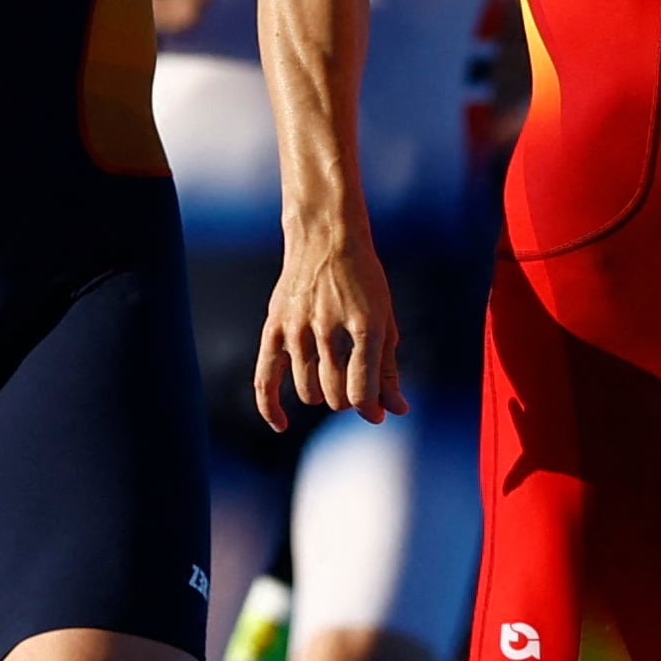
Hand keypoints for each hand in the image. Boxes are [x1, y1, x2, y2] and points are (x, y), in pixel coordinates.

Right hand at [257, 226, 404, 426]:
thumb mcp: (384, 318)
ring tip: (331, 375)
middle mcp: (328, 328)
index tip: (376, 412)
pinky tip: (283, 424)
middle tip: (355, 384)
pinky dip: (272, 408)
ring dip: (323, 394)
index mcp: (365, 325)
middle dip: (349, 399)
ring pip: (308, 392)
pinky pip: (265, 380)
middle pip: (336, 395)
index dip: (371, 409)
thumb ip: (388, 366)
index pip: (362, 389)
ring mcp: (297, 328)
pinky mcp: (274, 327)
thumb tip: (396, 409)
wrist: (325, 236)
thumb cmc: (362, 279)